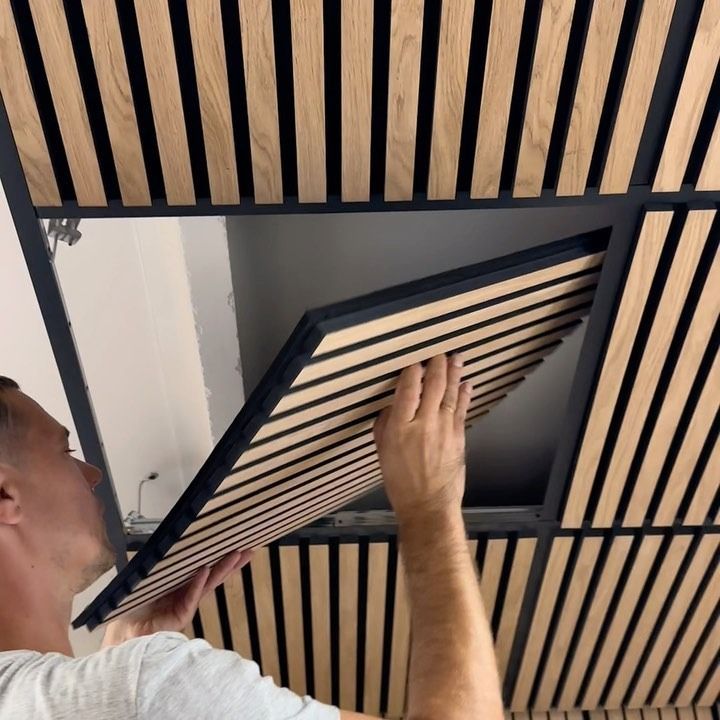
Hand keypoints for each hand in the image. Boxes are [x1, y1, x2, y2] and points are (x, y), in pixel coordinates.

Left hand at [100, 549, 252, 647]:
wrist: (122, 630)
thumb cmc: (133, 606)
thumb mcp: (149, 578)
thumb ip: (161, 563)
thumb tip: (167, 538)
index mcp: (182, 584)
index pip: (207, 568)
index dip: (221, 557)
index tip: (236, 545)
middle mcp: (188, 594)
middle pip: (214, 575)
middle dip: (232, 563)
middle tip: (248, 550)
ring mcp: (186, 605)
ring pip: (208, 584)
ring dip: (222, 569)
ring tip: (236, 556)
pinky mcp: (179, 616)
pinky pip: (190, 596)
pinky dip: (197, 583)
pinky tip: (206, 571)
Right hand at [373, 354, 470, 523]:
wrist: (428, 506)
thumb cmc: (401, 483)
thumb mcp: (382, 453)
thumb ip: (384, 426)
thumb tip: (391, 407)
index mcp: (400, 427)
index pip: (407, 389)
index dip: (412, 371)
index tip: (414, 361)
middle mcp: (423, 423)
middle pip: (432, 385)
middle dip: (436, 366)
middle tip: (439, 353)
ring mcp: (444, 429)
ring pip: (450, 394)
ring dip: (454, 374)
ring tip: (456, 358)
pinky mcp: (458, 437)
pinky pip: (461, 409)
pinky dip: (464, 395)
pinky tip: (466, 384)